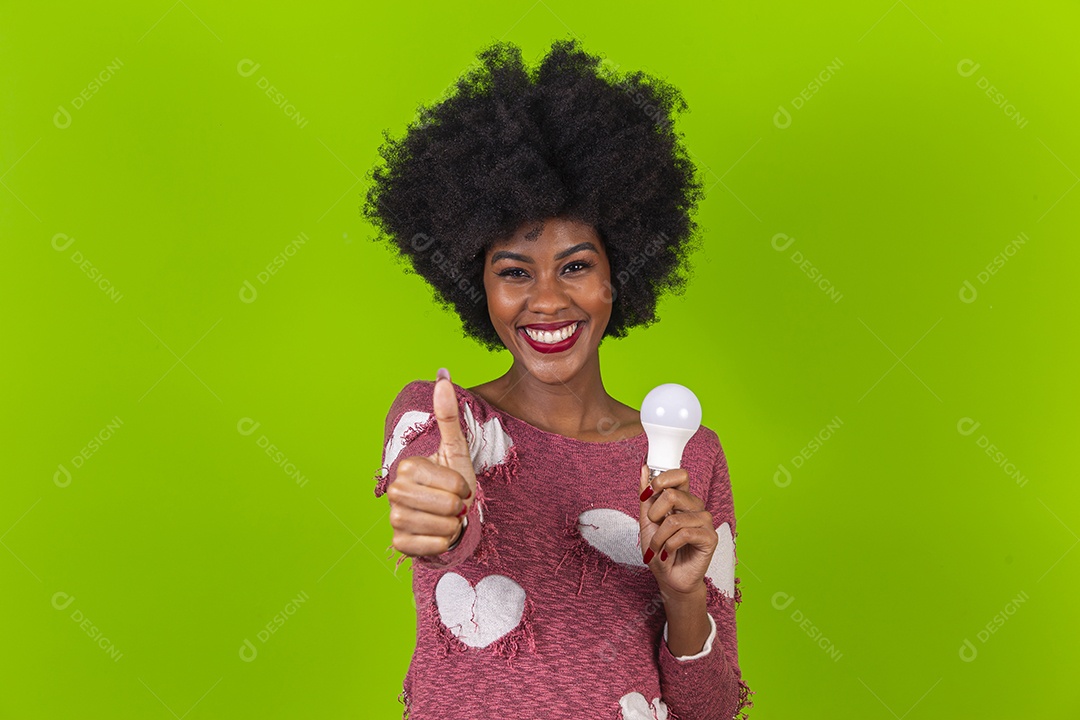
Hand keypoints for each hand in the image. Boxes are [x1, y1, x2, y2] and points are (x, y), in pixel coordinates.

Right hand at [387, 368, 476, 556]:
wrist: (450, 519)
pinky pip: (429, 547)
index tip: (458, 487)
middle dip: (458, 508)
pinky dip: (441, 543)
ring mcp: (393, 519)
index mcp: (407, 467)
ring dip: (451, 526)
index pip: (450, 484)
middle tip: (453, 505)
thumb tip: (443, 374)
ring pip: (438, 527)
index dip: (462, 488)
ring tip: (447, 519)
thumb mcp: (456, 449)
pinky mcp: (398, 543)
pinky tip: (438, 535)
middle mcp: (394, 491)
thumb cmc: (454, 484)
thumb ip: (449, 414)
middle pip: (445, 506)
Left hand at [638, 463, 717, 596]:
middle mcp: (695, 507)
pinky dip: (670, 546)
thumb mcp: (646, 521)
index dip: (661, 480)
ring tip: (658, 547)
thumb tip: (644, 469)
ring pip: (674, 520)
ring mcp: (705, 522)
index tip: (648, 494)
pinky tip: (669, 552)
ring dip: (659, 538)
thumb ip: (647, 496)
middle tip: (653, 527)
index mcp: (682, 499)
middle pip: (673, 494)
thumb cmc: (660, 551)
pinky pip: (685, 534)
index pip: (680, 475)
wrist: (669, 578)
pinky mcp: (710, 538)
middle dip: (654, 515)